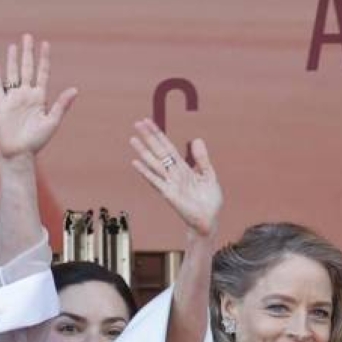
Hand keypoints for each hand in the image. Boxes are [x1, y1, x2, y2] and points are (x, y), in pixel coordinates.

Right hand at [0, 34, 77, 158]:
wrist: (19, 153)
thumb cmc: (37, 141)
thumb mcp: (52, 122)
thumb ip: (61, 105)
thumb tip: (75, 90)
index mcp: (39, 97)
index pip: (42, 73)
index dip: (44, 59)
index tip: (45, 44)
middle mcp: (26, 95)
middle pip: (27, 69)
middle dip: (27, 53)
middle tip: (27, 36)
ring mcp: (14, 99)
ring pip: (13, 74)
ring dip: (13, 60)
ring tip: (13, 46)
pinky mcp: (2, 106)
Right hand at [130, 119, 221, 238]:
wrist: (208, 220)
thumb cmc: (208, 201)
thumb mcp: (208, 175)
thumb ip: (202, 158)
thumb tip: (196, 139)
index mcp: (182, 168)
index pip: (168, 147)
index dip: (158, 134)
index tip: (148, 122)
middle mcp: (173, 173)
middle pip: (158, 151)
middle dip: (148, 137)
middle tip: (137, 123)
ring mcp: (169, 183)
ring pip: (154, 163)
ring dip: (143, 151)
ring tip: (133, 139)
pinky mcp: (168, 194)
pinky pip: (155, 180)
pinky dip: (145, 171)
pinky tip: (136, 163)